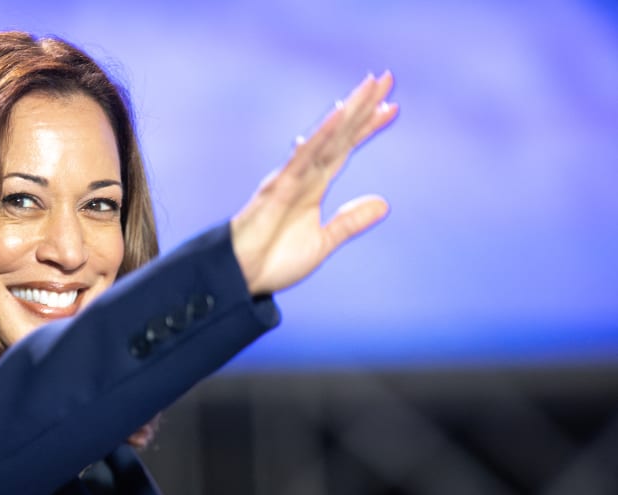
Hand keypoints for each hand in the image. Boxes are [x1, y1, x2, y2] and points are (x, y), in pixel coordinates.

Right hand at [230, 71, 398, 294]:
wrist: (242, 278)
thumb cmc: (274, 261)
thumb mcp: (323, 241)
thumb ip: (350, 220)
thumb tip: (384, 203)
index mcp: (314, 186)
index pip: (346, 148)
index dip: (368, 127)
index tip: (392, 107)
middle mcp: (304, 175)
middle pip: (339, 134)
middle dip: (362, 106)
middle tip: (386, 77)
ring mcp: (290, 179)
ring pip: (325, 138)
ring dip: (348, 111)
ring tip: (369, 86)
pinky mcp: (277, 189)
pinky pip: (302, 158)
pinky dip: (320, 136)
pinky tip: (337, 117)